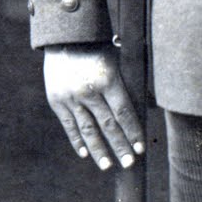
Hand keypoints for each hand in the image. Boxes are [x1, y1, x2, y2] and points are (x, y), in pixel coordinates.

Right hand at [43, 44, 144, 170]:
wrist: (63, 36)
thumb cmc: (97, 48)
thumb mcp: (117, 61)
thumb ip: (127, 84)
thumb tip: (146, 107)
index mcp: (107, 79)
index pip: (124, 113)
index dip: (133, 132)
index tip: (140, 149)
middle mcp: (88, 91)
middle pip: (108, 125)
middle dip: (120, 146)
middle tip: (129, 164)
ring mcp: (70, 97)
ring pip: (88, 130)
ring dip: (99, 150)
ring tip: (107, 166)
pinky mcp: (56, 101)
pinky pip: (69, 126)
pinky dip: (77, 141)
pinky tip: (85, 154)